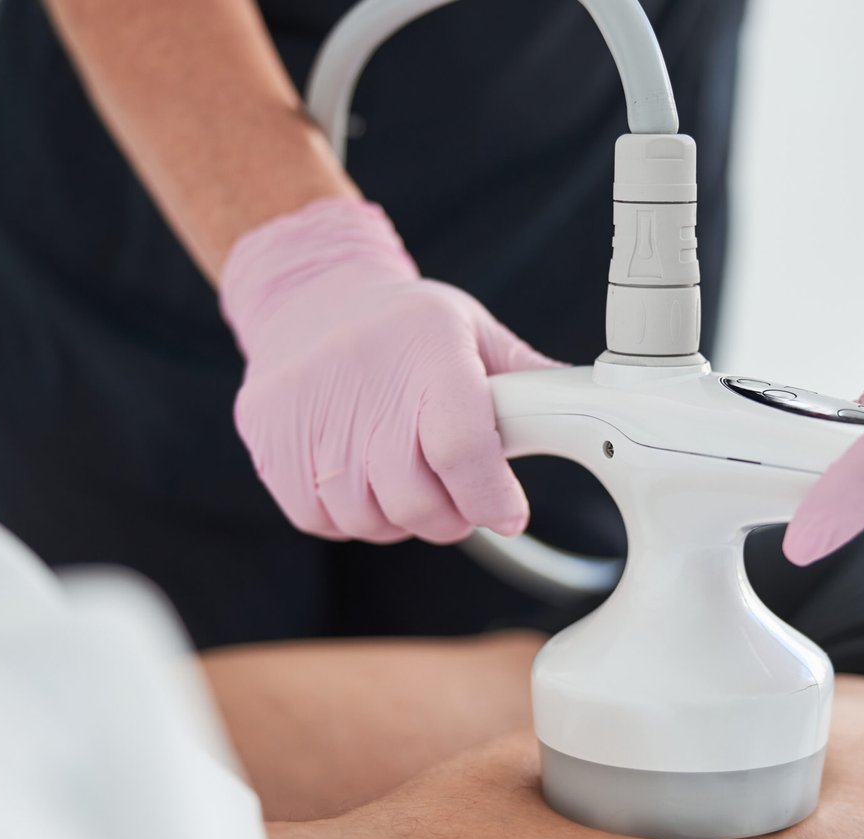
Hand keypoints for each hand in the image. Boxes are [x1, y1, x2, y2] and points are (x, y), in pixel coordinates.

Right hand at [221, 197, 561, 543]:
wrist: (306, 294)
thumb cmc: (404, 324)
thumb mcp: (471, 333)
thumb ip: (528, 383)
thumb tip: (594, 413)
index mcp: (426, 350)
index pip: (463, 449)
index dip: (492, 498)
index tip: (508, 511)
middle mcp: (361, 379)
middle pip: (416, 500)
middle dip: (452, 516)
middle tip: (461, 496)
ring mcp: (306, 414)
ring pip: (369, 519)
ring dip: (400, 517)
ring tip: (407, 477)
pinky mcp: (269, 441)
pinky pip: (321, 519)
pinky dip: (350, 516)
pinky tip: (362, 478)